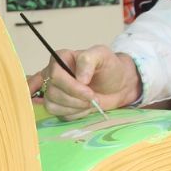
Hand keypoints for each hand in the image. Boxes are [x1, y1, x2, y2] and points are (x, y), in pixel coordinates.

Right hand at [25, 47, 140, 118]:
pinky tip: (85, 107)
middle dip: (76, 99)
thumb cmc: (109, 68)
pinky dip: (75, 114)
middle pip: (52, 92)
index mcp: (61, 58)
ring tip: (90, 102)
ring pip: (52, 105)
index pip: (55, 75)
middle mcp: (53, 74)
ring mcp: (53, 90)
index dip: (71, 86)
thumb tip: (79, 79)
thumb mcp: (102, 55)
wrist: (117, 86)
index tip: (89, 91)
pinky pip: (58, 114)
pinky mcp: (57, 105)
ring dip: (75, 107)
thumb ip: (88, 60)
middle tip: (93, 98)